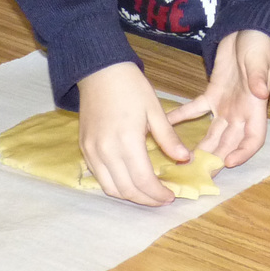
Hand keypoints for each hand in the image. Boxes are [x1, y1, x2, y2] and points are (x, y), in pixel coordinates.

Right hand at [77, 62, 189, 206]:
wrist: (100, 70)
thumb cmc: (131, 86)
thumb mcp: (155, 109)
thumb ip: (168, 138)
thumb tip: (185, 159)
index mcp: (127, 140)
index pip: (143, 180)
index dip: (158, 194)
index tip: (170, 196)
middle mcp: (106, 151)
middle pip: (127, 190)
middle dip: (146, 200)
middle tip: (161, 199)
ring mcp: (92, 151)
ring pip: (110, 188)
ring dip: (130, 196)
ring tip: (147, 193)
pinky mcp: (85, 148)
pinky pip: (99, 176)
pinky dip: (114, 185)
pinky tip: (129, 180)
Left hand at [168, 29, 269, 168]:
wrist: (248, 30)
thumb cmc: (259, 45)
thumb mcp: (260, 60)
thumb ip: (259, 76)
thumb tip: (260, 92)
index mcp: (256, 107)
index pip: (254, 138)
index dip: (243, 153)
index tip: (228, 163)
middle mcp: (242, 112)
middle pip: (229, 142)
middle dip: (215, 159)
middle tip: (197, 174)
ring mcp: (226, 105)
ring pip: (212, 133)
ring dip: (200, 147)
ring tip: (181, 162)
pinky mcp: (213, 93)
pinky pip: (196, 109)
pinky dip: (182, 116)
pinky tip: (165, 123)